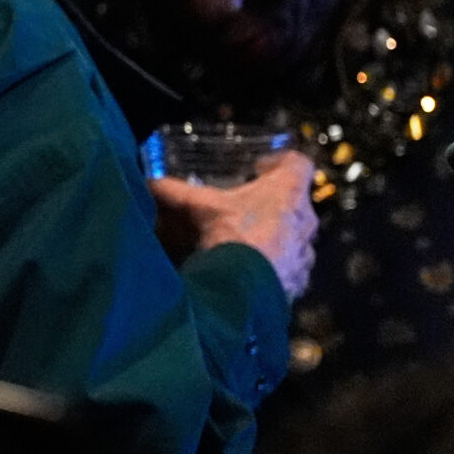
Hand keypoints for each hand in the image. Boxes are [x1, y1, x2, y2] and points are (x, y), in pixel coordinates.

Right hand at [151, 150, 317, 300]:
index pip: (298, 164)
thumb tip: (149, 181)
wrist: (245, 291)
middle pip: (294, 203)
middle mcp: (304, 221)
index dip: (279, 162)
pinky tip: (247, 269)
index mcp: (287, 193)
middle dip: (270, 204)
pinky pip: (288, 268)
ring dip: (273, 237)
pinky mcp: (298, 280)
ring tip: (243, 242)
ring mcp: (304, 254)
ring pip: (293, 237)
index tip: (258, 168)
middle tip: (242, 207)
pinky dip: (271, 266)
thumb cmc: (231, 237)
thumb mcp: (198, 207)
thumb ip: (175, 191)